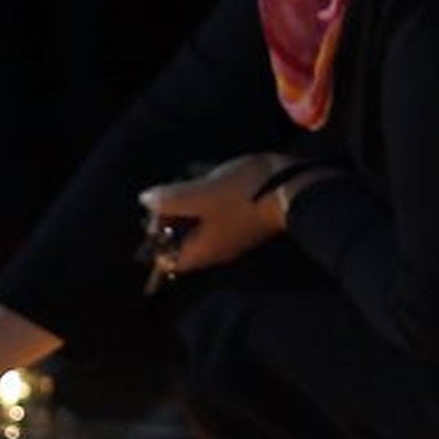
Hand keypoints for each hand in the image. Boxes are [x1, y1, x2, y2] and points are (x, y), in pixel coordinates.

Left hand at [138, 152, 298, 276]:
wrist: (293, 188)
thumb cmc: (243, 195)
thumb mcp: (199, 194)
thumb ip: (169, 199)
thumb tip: (146, 200)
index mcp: (203, 250)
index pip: (168, 260)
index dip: (155, 240)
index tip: (155, 214)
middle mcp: (216, 249)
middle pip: (182, 241)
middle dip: (171, 218)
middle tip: (169, 193)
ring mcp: (232, 235)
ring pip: (199, 225)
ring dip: (190, 205)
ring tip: (189, 181)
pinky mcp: (245, 220)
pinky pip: (216, 214)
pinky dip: (208, 199)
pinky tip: (209, 178)